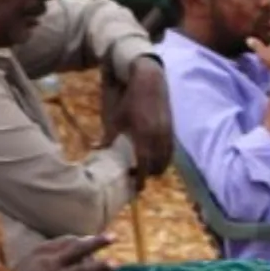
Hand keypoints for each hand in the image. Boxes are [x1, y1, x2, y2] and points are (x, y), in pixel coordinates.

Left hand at [116, 59, 175, 178]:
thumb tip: (97, 150)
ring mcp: (167, 135)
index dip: (140, 179)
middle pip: (157, 167)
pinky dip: (164, 158)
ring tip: (145, 166)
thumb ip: (109, 136)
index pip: (144, 165)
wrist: (150, 82)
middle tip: (136, 175)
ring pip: (166, 160)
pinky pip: (170, 152)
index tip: (135, 188)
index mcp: (143, 136)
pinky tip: (154, 156)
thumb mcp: (116, 117)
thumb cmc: (130, 100)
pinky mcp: (172, 131)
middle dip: (148, 174)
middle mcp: (158, 138)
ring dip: (157, 167)